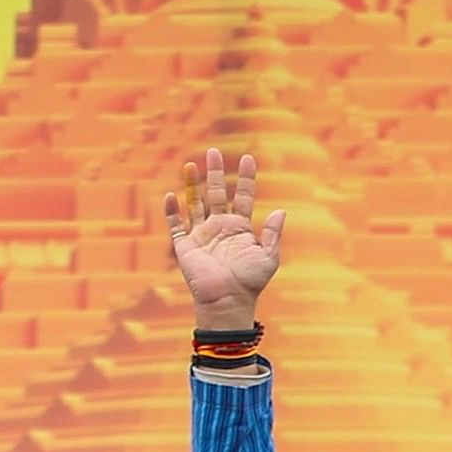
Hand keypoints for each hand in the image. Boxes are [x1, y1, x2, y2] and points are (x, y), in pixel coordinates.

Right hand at [164, 149, 286, 326]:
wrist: (228, 300)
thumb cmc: (251, 281)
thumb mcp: (269, 256)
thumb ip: (273, 233)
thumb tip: (281, 211)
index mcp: (240, 227)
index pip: (244, 196)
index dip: (246, 178)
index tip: (248, 158)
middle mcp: (220, 227)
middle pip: (217, 193)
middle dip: (216, 173)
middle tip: (213, 151)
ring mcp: (201, 235)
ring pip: (195, 203)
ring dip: (192, 184)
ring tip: (190, 164)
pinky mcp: (185, 246)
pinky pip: (175, 225)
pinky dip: (172, 211)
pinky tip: (170, 195)